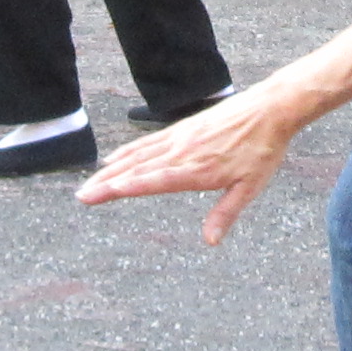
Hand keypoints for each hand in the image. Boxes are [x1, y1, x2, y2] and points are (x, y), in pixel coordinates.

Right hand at [76, 75, 309, 246]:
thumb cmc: (262, 150)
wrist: (269, 109)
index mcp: (197, 169)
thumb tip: (210, 241)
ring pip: (137, 156)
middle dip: (107, 184)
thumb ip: (226, 213)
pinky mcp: (181, 129)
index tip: (101, 193)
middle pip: (137, 169)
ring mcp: (179, 139)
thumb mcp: (250, 187)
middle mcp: (182, 152)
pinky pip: (147, 143)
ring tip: (90, 183)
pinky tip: (114, 159)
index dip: (127, 187)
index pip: (154, 180)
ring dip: (111, 170)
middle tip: (82, 197)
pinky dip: (127, 152)